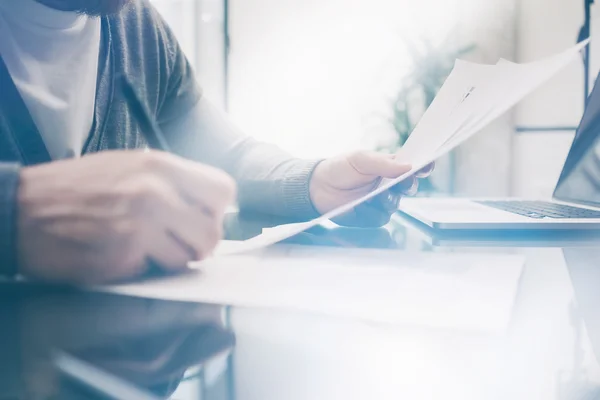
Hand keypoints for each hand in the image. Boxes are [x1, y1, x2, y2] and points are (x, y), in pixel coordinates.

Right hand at [17, 150, 235, 283]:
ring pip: (186, 258)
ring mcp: (139, 227)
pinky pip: (153, 273)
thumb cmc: (76, 187)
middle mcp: (155, 193)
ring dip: (169, 260)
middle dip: (197, 244)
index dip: (216, 210)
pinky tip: (118, 254)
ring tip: (142, 247)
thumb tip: (211, 206)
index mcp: (160, 166)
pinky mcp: (122, 257)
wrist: (21, 208)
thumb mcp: (130, 166)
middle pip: (212, 233)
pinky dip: (141, 269)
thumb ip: (173, 183)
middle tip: (175, 242)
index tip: (202, 217)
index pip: (223, 190)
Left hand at [309, 151, 432, 226]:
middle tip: (402, 182)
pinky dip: (371, 212)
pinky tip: (360, 206)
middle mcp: (390, 185)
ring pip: (395, 204)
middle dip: (407, 185)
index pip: (413, 166)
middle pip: (409, 187)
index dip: (424, 166)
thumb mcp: (360, 159)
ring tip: (372, 195)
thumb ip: (383, 163)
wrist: (318, 188)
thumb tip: (408, 166)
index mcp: (390, 167)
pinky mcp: (372, 217)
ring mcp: (382, 202)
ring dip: (386, 199)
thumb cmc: (340, 168)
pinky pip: (381, 218)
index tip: (428, 165)